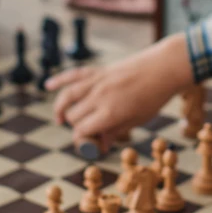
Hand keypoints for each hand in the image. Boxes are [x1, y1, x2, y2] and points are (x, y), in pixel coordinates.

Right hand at [46, 34, 194, 150]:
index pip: (82, 131)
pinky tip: (48, 85)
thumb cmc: (153, 97)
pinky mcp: (99, 70)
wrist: (163, 68)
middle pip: (74, 116)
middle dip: (75, 126)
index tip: (88, 144)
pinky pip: (73, 74)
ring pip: (68, 97)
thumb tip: (100, 144)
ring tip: (60, 119)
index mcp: (109, 113)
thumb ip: (115, 130)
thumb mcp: (137, 119)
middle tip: (86, 131)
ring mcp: (97, 82)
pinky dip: (59, 80)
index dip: (81, 140)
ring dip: (61, 109)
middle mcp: (99, 97)